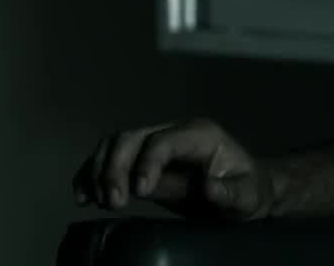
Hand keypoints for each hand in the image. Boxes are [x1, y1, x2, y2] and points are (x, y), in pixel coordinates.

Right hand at [72, 118, 275, 220]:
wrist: (246, 190)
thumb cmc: (249, 190)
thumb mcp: (247, 195)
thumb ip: (230, 192)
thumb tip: (209, 187)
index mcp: (201, 134)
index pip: (163, 140)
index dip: (146, 163)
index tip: (140, 193)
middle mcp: (175, 131)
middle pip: (131, 137)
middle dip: (115, 168)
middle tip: (114, 202)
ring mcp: (156, 142)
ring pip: (114, 144)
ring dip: (99, 170)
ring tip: (99, 201)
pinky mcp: (142, 159)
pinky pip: (109, 157)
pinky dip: (91, 173)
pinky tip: (84, 196)